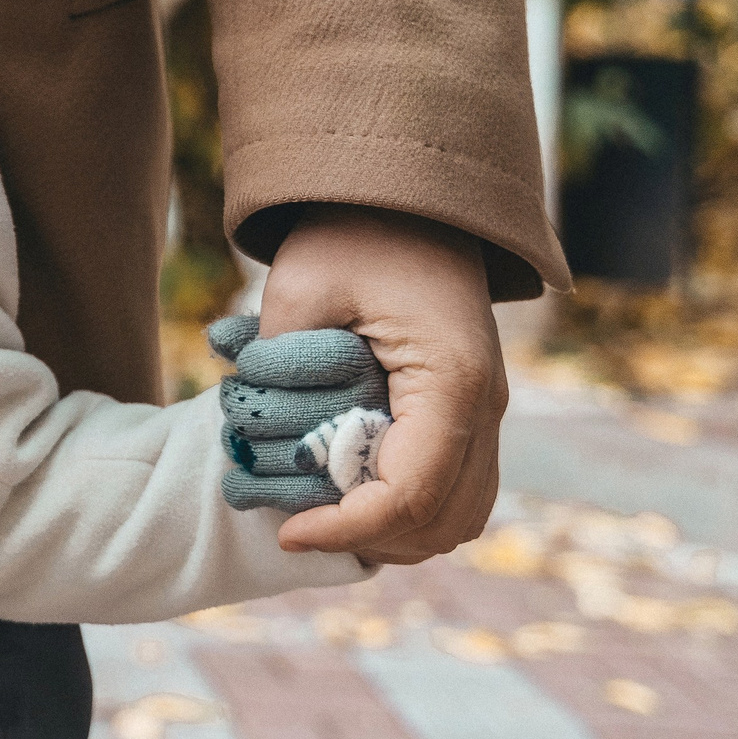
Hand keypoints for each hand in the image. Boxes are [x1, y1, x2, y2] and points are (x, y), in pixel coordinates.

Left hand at [257, 206, 503, 564]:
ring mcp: (485, 412)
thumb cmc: (355, 234)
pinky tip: (350, 496)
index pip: (410, 493)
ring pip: (459, 516)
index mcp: (451, 380)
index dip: (347, 527)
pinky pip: (457, 489)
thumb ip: (279, 362)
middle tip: (301, 529)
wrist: (411, 199)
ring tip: (323, 520)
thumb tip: (252, 434)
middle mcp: (485, 406)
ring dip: (394, 533)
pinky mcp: (470, 411)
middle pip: (444, 521)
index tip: (288, 531)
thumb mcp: (301, 285)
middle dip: (371, 539)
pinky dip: (410, 510)